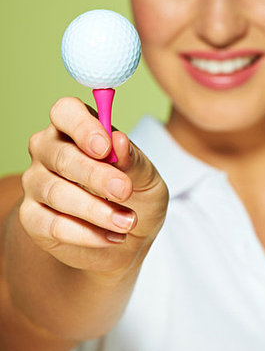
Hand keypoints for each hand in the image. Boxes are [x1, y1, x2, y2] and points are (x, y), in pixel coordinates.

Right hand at [20, 97, 168, 277]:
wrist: (130, 238)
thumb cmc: (136, 196)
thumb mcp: (147, 178)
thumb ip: (133, 160)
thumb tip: (119, 141)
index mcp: (76, 127)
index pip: (65, 112)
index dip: (83, 127)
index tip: (105, 147)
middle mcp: (48, 149)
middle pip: (61, 155)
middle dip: (96, 175)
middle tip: (124, 191)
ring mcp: (35, 182)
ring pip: (56, 192)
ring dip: (96, 210)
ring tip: (127, 221)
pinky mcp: (32, 217)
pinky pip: (53, 224)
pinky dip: (87, 233)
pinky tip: (112, 237)